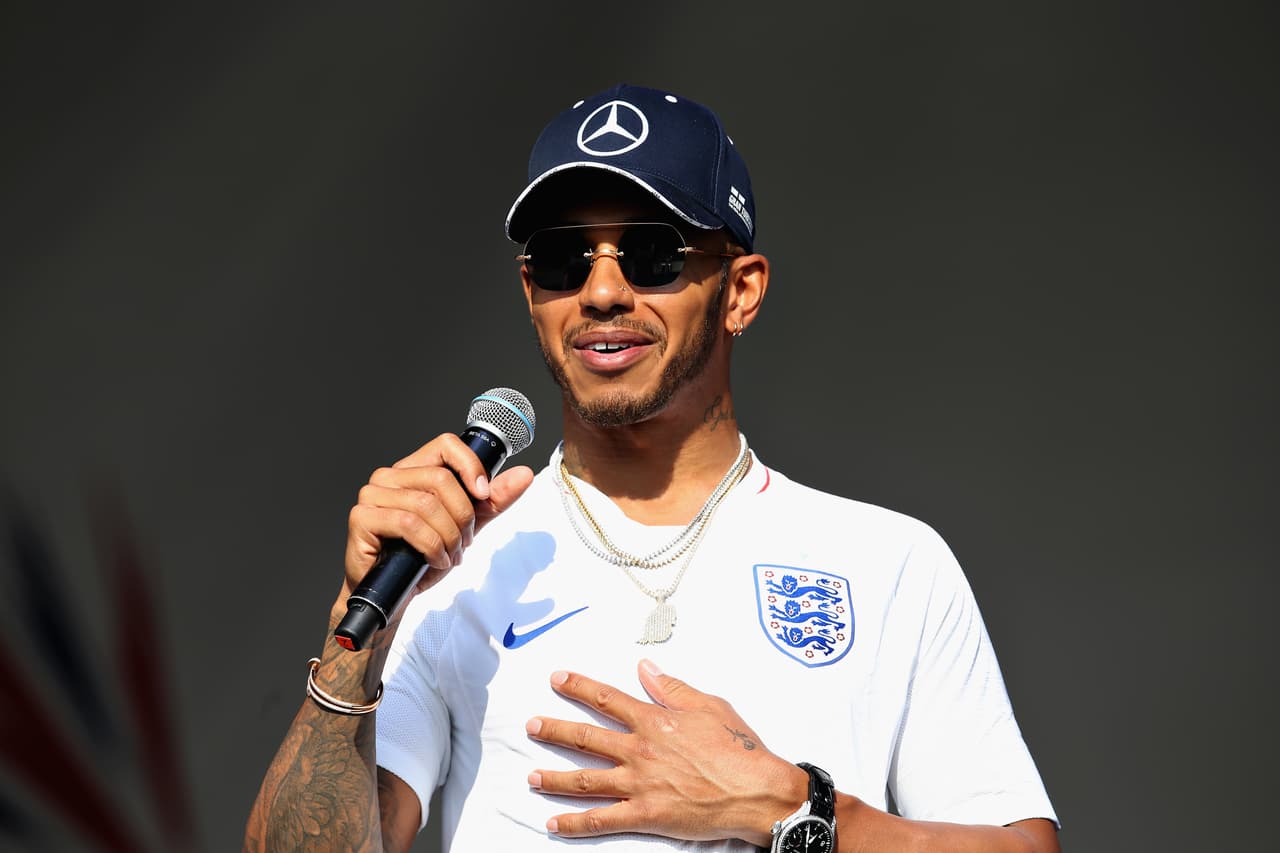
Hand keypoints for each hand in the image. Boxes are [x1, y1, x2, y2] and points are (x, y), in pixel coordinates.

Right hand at [342, 433, 533, 601]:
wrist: (395, 595)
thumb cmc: (422, 558)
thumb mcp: (466, 526)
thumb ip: (492, 501)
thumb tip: (524, 475)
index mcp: (414, 469)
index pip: (446, 444)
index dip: (471, 466)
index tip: (484, 494)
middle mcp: (390, 476)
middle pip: (442, 479)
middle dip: (463, 517)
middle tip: (464, 543)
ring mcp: (372, 495)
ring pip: (427, 504)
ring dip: (448, 536)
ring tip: (449, 555)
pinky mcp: (362, 518)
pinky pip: (409, 525)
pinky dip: (431, 546)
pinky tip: (433, 560)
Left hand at [524, 660, 805, 845]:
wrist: (755, 790)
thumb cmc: (738, 748)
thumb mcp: (708, 706)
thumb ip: (671, 688)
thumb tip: (645, 669)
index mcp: (654, 720)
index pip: (607, 699)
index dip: (579, 687)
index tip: (557, 679)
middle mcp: (640, 749)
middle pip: (586, 738)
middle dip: (554, 731)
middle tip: (531, 726)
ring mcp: (639, 783)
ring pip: (586, 779)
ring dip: (555, 778)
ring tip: (532, 776)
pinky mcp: (645, 814)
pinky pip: (602, 819)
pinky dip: (575, 823)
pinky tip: (554, 824)